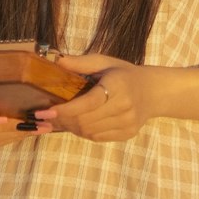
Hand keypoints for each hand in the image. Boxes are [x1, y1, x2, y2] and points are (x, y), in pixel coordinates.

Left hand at [34, 54, 157, 141]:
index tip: (45, 111)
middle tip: (45, 116)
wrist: (153, 92)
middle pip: (86, 120)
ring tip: (58, 120)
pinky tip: (76, 124)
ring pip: (89, 132)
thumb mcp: (105, 62)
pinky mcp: (127, 134)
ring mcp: (127, 123)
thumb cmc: (125, 74)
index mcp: (118, 85)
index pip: (89, 102)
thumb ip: (81, 62)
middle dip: (62, 120)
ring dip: (70, 127)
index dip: (65, 109)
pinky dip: (83, 132)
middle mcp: (125, 106)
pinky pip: (97, 137)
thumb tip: (56, 60)